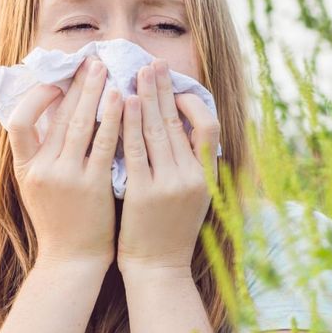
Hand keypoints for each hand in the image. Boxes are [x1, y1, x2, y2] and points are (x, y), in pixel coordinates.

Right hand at [5, 56, 122, 267]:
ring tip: (106, 69)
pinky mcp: (93, 185)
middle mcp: (42, 170)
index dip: (35, 98)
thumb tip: (48, 115)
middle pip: (57, 116)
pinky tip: (123, 99)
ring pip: (80, 124)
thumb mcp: (37, 188)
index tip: (55, 83)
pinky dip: (113, 118)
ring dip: (94, 92)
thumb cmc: (60, 222)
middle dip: (75, 84)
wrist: (73, 260)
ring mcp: (67, 178)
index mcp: (24, 169)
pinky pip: (104, 143)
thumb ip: (38, 155)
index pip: (17, 122)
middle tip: (90, 59)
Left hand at [116, 58, 219, 273]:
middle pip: (179, 122)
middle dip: (165, 89)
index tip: (176, 88)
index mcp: (206, 178)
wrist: (158, 269)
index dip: (192, 104)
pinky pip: (136, 150)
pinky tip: (124, 103)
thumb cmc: (171, 233)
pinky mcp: (143, 193)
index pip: (208, 128)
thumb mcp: (194, 199)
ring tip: (137, 73)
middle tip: (153, 63)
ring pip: (158, 130)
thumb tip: (185, 131)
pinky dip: (130, 124)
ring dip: (147, 97)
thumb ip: (191, 166)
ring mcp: (168, 185)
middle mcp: (191, 178)